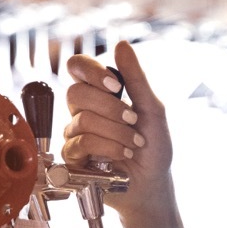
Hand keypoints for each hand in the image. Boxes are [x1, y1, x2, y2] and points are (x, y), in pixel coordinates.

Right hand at [62, 41, 173, 221]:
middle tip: (133, 120)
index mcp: (100, 92)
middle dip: (111, 108)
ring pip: (83, 120)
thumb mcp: (152, 109)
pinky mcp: (72, 156)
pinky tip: (123, 154)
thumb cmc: (154, 147)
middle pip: (76, 93)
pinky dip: (109, 147)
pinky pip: (81, 143)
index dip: (90, 71)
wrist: (152, 183)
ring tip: (135, 143)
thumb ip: (136, 78)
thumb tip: (121, 44)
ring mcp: (75, 132)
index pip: (77, 66)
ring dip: (116, 132)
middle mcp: (83, 109)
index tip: (115, 85)